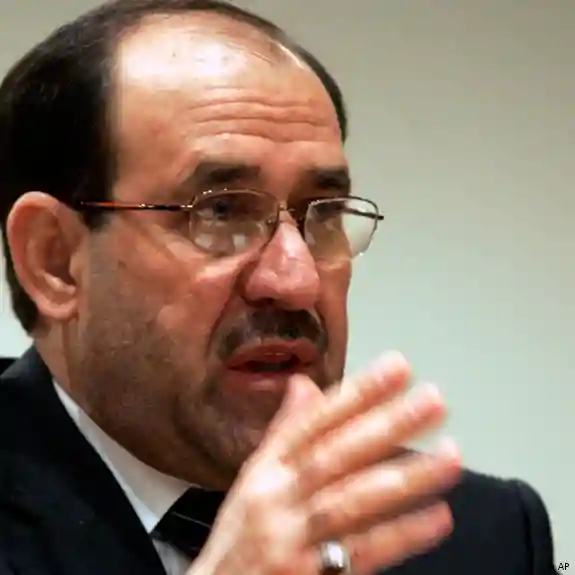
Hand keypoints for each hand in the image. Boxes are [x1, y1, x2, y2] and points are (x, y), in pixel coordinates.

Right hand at [187, 352, 460, 574]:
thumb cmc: (239, 538)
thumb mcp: (253, 479)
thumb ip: (284, 431)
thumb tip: (304, 384)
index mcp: (265, 470)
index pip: (314, 422)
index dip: (357, 393)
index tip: (395, 368)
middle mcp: (277, 498)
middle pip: (336, 455)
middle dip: (385, 425)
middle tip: (431, 400)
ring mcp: (291, 539)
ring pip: (351, 500)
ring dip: (404, 477)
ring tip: (450, 455)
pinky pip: (360, 554)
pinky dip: (400, 535)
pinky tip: (437, 517)